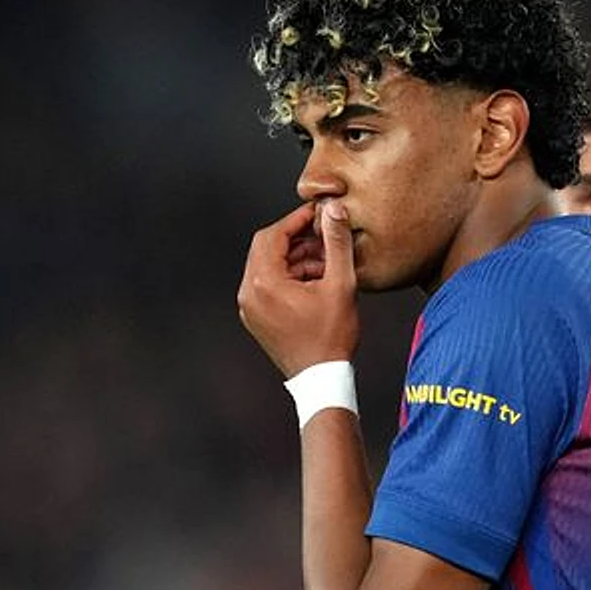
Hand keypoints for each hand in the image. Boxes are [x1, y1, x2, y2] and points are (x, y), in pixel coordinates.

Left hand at [237, 198, 358, 377]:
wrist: (321, 378)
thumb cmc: (330, 338)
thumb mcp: (341, 284)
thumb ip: (337, 242)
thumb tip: (333, 211)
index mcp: (263, 283)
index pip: (273, 235)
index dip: (296, 219)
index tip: (316, 214)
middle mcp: (249, 294)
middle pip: (266, 248)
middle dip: (296, 239)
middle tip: (322, 235)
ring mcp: (250, 308)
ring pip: (268, 266)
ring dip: (295, 258)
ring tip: (326, 262)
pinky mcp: (256, 317)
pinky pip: (268, 285)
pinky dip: (289, 276)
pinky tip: (316, 280)